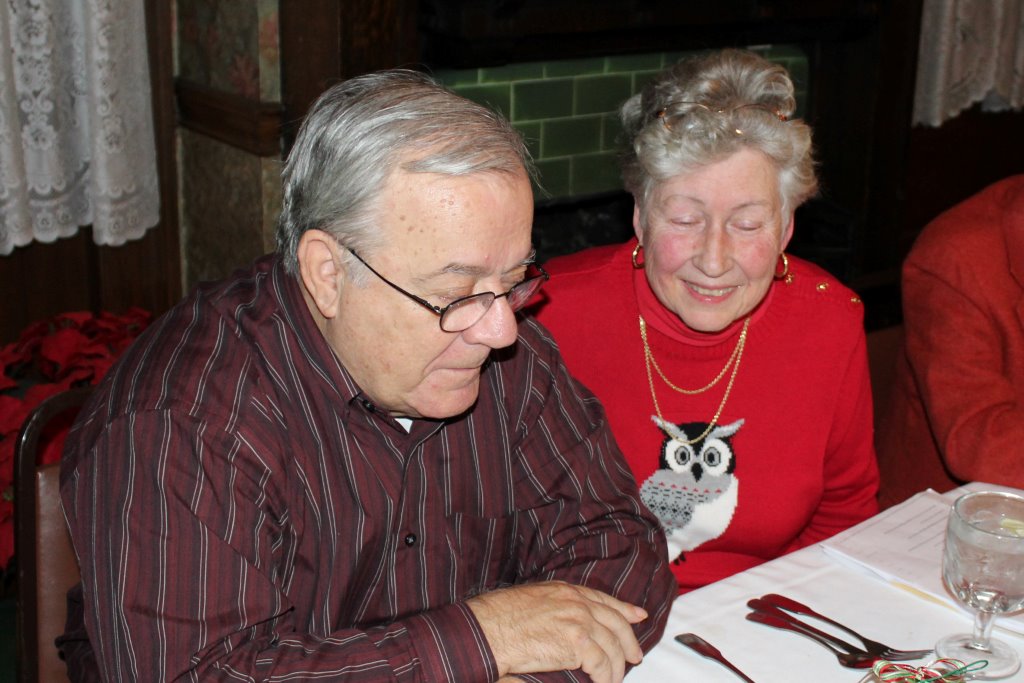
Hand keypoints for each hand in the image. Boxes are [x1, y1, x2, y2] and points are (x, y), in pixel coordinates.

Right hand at [467, 581, 647, 682]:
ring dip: (615, 668)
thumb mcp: (534, 600)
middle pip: (615, 623)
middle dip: (629, 641)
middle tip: (635, 656)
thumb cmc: (500, 617)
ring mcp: (579, 621)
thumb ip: (556, 607)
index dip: (624, 609)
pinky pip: (601, 665)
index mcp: (566, 592)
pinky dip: (605, 678)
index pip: (603, 600)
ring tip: (613, 679)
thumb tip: (567, 623)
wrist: (489, 628)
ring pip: (611, 648)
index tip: (638, 615)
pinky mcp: (577, 643)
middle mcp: (577, 603)